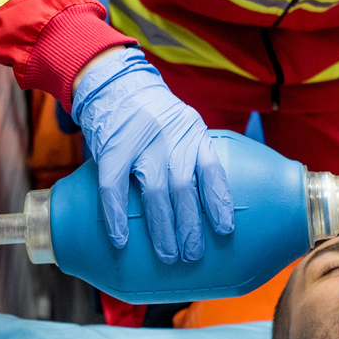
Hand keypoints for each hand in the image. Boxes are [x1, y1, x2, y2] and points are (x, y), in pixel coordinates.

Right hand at [70, 47, 233, 261]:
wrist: (117, 83)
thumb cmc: (154, 114)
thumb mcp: (183, 124)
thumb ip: (193, 153)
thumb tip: (207, 201)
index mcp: (193, 133)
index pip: (212, 170)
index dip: (219, 201)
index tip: (226, 230)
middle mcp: (171, 138)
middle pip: (184, 187)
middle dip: (191, 224)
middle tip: (194, 254)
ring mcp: (141, 144)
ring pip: (155, 191)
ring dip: (162, 227)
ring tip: (168, 256)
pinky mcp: (112, 149)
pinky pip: (114, 188)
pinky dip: (116, 216)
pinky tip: (120, 239)